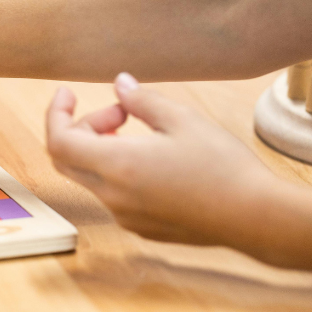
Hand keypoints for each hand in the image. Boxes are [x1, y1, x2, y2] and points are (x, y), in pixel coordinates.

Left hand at [46, 73, 275, 245]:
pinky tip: (156, 161)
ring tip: (145, 134)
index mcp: (116, 166)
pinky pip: (112, 194)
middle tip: (120, 112)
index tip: (68, 93)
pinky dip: (117, 171)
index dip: (55, 113)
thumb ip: (141, 101)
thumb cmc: (223, 166)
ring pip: (91, 176)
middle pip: (67, 159)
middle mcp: (111, 195)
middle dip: (83, 128)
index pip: (58, 140)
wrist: (256, 218)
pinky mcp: (140, 227)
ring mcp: (124, 215)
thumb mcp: (182, 120)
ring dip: (103, 149)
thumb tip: (119, 84)